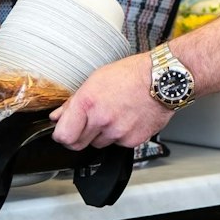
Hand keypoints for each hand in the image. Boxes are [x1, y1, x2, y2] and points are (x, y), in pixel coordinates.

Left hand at [51, 54, 174, 149]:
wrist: (162, 79)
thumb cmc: (131, 74)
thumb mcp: (96, 80)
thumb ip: (73, 102)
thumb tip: (58, 116)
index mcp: (88, 103)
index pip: (63, 136)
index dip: (62, 135)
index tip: (65, 131)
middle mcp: (101, 120)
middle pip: (78, 145)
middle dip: (80, 136)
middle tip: (89, 122)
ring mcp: (118, 132)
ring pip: (99, 144)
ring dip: (102, 134)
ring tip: (114, 114)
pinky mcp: (133, 140)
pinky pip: (119, 144)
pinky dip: (121, 135)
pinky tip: (127, 118)